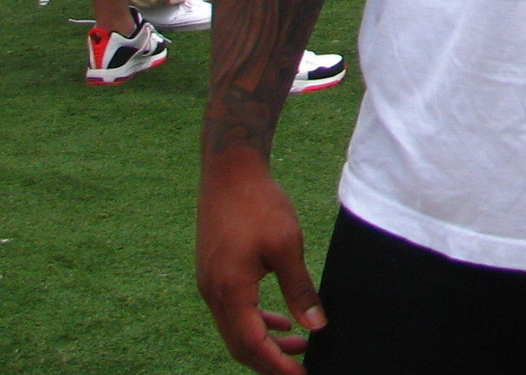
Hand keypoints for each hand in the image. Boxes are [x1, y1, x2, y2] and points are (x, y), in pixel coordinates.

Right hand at [195, 153, 323, 374]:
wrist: (229, 170)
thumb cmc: (259, 203)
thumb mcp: (287, 245)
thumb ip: (299, 289)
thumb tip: (316, 326)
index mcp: (230, 290)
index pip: (252, 345)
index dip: (277, 366)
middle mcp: (213, 293)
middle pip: (240, 345)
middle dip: (271, 361)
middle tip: (303, 367)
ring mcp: (209, 283)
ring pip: (235, 330)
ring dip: (264, 343)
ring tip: (300, 346)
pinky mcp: (213, 272)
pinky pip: (232, 311)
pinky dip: (255, 322)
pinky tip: (280, 322)